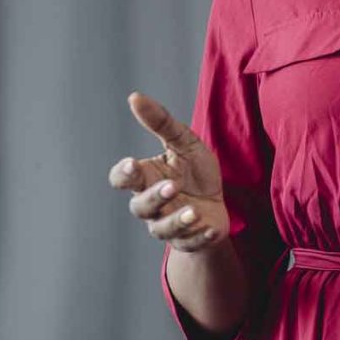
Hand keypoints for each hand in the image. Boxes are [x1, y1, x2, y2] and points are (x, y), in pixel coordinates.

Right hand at [107, 90, 230, 252]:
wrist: (217, 204)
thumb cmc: (194, 172)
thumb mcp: (184, 142)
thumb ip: (161, 122)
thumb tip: (135, 97)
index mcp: (146, 178)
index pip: (121, 179)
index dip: (123, 174)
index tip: (133, 164)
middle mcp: (152, 205)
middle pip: (140, 206)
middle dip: (154, 197)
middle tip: (172, 186)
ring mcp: (169, 224)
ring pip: (162, 229)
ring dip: (177, 220)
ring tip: (194, 211)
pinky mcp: (190, 239)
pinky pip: (190, 242)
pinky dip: (198, 236)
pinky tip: (209, 228)